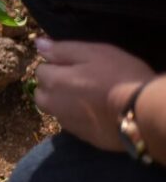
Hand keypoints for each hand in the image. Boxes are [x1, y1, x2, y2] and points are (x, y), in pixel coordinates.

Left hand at [34, 38, 155, 151]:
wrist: (142, 113)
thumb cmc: (120, 76)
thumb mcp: (93, 53)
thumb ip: (62, 49)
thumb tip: (38, 43)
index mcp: (54, 82)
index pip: (40, 71)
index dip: (55, 66)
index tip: (73, 65)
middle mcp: (54, 104)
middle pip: (41, 93)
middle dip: (51, 86)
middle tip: (76, 81)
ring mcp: (68, 123)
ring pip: (54, 110)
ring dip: (61, 103)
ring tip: (85, 97)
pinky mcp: (83, 137)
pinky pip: (71, 124)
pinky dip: (76, 117)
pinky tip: (93, 112)